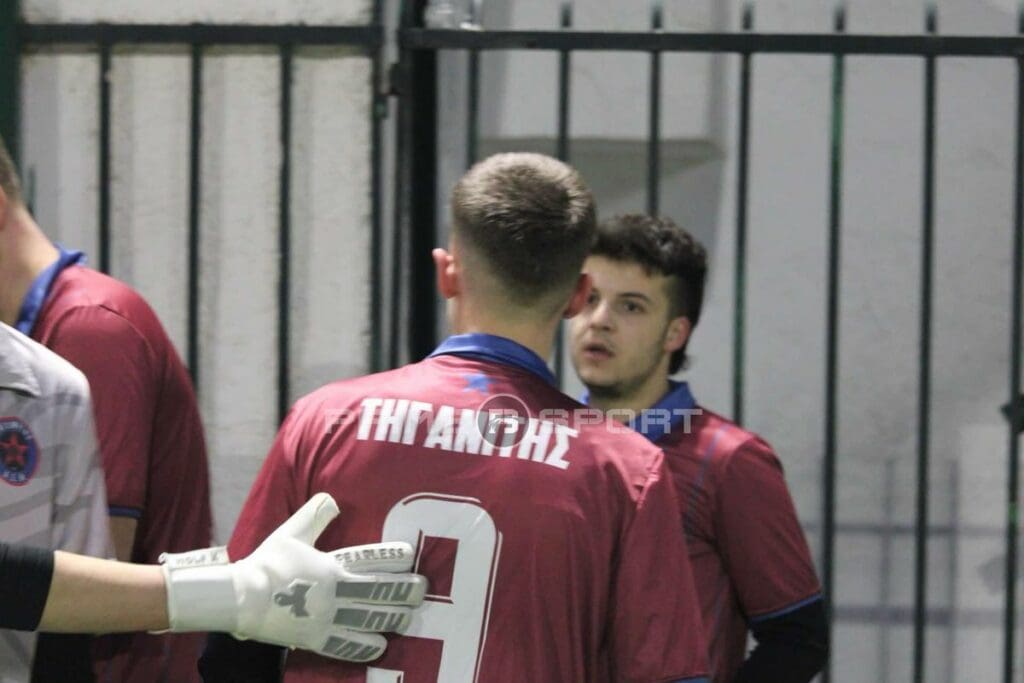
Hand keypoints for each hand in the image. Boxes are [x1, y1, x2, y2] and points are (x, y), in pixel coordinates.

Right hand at [161, 493, 426, 661]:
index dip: (394, 557)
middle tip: (424, 589)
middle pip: (379, 592)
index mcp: (331, 566)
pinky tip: (381, 645)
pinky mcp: (316, 639)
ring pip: (369, 620)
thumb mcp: (291, 532)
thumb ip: (314, 515)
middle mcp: (335, 593)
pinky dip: (365, 646)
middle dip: (405, 590)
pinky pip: (346, 646)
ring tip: (411, 617)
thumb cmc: (266, 562)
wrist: (240, 598)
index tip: (412, 555)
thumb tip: (332, 497)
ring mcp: (327, 618)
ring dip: (394, 618)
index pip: (371, 559)